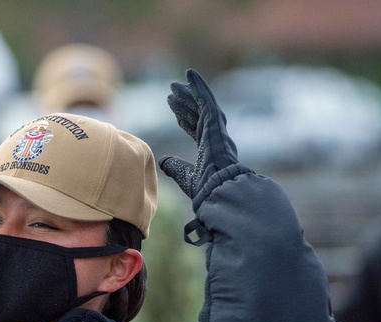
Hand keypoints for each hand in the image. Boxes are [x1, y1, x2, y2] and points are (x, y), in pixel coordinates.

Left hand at [158, 69, 245, 203]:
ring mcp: (216, 128)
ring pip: (201, 104)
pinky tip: (190, 74)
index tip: (174, 110)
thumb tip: (163, 160)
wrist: (217, 188)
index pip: (195, 129)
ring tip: (174, 84)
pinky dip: (199, 86)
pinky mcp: (215, 122)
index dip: (184, 119)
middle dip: (185, 103)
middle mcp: (214, 137)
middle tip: (171, 92)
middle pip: (197, 114)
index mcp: (209, 149)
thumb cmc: (205, 188)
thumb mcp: (184, 176)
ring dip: (189, 92)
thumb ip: (174, 167)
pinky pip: (206, 99)